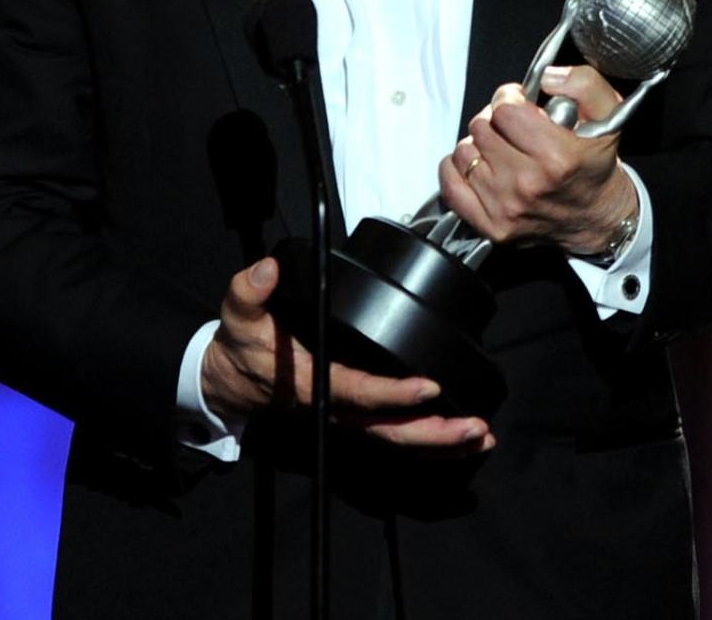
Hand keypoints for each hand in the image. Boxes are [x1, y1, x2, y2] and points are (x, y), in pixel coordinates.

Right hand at [201, 257, 494, 452]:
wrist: (231, 379)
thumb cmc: (241, 345)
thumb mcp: (237, 314)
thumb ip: (250, 290)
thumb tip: (269, 270)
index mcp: (313, 383)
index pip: (359, 392)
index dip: (393, 394)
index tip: (429, 386)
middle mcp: (335, 407)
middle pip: (389, 429)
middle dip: (434, 433)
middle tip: (474, 427)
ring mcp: (347, 415)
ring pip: (396, 437)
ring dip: (440, 441)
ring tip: (481, 435)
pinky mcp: (356, 415)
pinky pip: (394, 432)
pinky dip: (429, 439)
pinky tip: (462, 437)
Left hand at [438, 66, 638, 255]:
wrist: (596, 219)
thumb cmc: (593, 165)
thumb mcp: (608, 116)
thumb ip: (584, 84)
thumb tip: (547, 77)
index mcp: (557, 157)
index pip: (504, 109)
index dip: (510, 98)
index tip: (520, 104)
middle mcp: (528, 185)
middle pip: (481, 128)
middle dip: (495, 120)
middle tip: (513, 128)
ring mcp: (506, 208)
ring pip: (464, 152)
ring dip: (479, 145)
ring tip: (501, 149)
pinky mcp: (491, 226)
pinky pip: (450, 185)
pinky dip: (457, 170)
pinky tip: (480, 166)